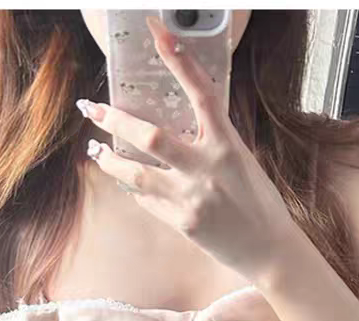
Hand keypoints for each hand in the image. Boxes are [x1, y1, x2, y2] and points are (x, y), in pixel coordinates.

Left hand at [78, 13, 294, 288]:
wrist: (267, 248)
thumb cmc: (257, 201)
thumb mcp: (240, 159)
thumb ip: (211, 141)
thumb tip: (178, 126)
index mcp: (226, 143)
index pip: (201, 93)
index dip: (180, 60)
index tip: (158, 33)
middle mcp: (207, 166)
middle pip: (150, 137)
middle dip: (115, 120)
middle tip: (91, 108)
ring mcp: (191, 197)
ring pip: (136, 175)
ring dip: (111, 161)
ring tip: (97, 152)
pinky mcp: (182, 223)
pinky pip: (148, 201)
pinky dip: (136, 190)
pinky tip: (128, 184)